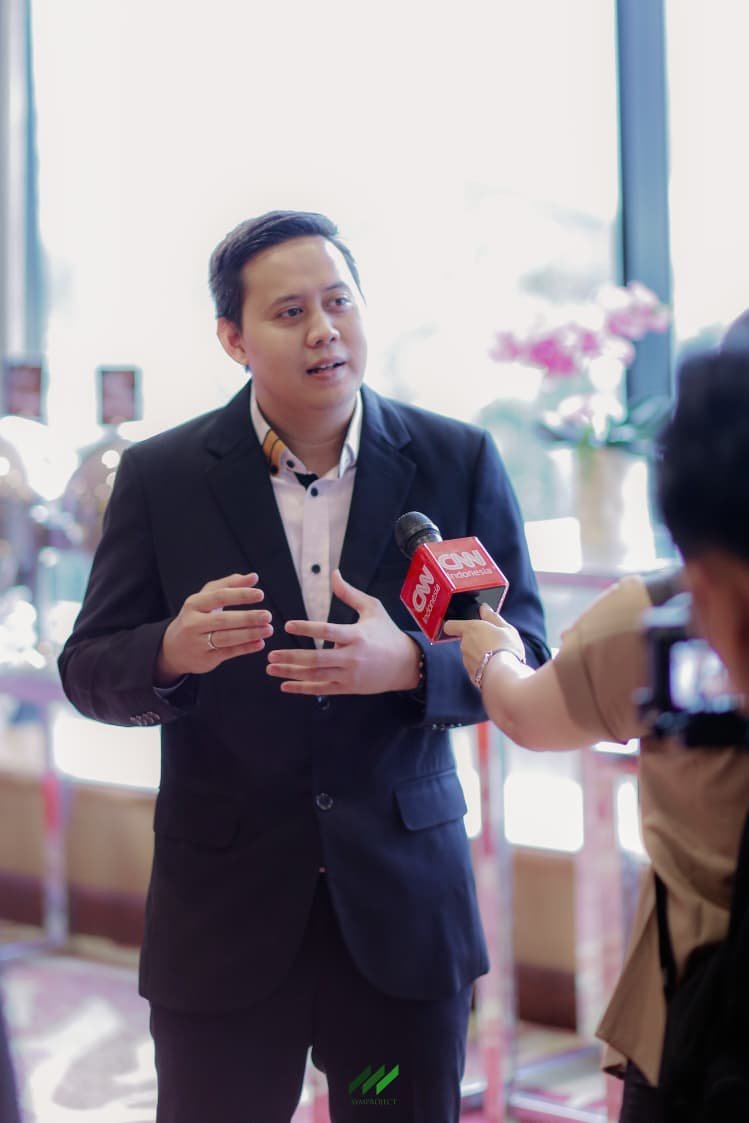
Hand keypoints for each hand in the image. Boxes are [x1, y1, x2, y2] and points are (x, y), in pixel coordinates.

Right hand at [156, 572, 272, 683]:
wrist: (174, 647)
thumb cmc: (196, 617)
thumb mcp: (207, 597)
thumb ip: (230, 585)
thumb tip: (254, 577)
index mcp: (195, 604)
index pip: (219, 596)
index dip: (241, 595)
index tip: (260, 594)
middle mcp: (194, 623)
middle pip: (224, 620)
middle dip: (248, 618)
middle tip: (267, 615)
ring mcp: (198, 642)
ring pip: (227, 638)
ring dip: (250, 634)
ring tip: (268, 630)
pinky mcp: (205, 659)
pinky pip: (228, 652)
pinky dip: (245, 648)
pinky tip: (259, 643)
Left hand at [266, 569, 420, 694]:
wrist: (405, 664)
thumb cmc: (387, 633)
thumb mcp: (373, 609)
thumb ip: (350, 594)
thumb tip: (334, 573)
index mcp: (356, 635)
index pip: (328, 631)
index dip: (307, 628)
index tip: (287, 625)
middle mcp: (352, 657)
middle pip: (317, 659)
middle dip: (291, 657)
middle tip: (270, 654)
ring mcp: (349, 675)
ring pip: (316, 676)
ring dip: (291, 673)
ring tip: (271, 668)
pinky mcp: (348, 688)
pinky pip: (322, 690)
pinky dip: (302, 689)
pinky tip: (285, 686)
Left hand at [442, 603, 525, 679]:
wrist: (504, 676)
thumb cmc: (506, 648)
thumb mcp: (506, 628)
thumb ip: (492, 617)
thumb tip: (484, 608)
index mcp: (470, 629)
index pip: (450, 626)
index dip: (455, 626)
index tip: (465, 626)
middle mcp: (464, 644)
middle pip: (465, 640)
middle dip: (476, 641)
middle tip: (493, 642)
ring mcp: (466, 661)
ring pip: (470, 654)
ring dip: (480, 654)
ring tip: (497, 656)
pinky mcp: (471, 675)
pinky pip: (476, 667)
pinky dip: (483, 666)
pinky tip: (495, 667)